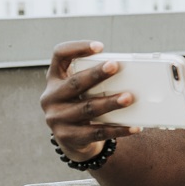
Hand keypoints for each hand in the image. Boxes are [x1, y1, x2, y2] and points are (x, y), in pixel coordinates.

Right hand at [40, 40, 140, 161]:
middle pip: (74, 83)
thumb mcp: (82, 89)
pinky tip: (133, 126)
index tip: (99, 46)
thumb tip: (130, 75)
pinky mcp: (68, 137)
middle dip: (96, 74)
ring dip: (109, 102)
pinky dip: (117, 129)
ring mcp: (57, 118)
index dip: (77, 48)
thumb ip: (96, 79)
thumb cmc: (82, 103)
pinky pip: (97, 132)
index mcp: (55, 78)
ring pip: (87, 108)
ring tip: (128, 97)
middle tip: (115, 66)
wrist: (71, 138)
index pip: (60, 55)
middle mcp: (51, 97)